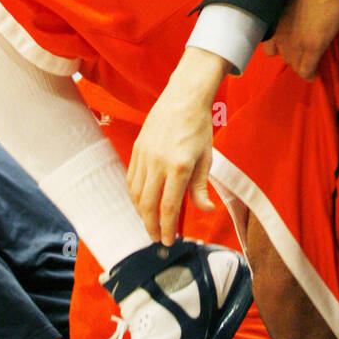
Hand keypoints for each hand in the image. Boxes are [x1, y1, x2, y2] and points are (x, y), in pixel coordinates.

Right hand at [127, 49, 227, 244]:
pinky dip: (135, 195)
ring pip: (136, 194)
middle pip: (148, 205)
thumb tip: (204, 210)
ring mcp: (144, 155)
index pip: (168, 206)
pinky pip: (131, 179)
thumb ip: (201, 187)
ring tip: (149, 223)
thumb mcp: (206, 158)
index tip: (170, 240)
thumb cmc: (198, 127)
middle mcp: (158, 163)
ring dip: (141, 213)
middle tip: (157, 238)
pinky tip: (142, 202)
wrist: (183, 98)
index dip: (168, 227)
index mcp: (179, 167)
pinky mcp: (137, 149)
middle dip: (151, 226)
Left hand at [263, 0, 338, 78]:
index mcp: (268, 20)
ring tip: (309, 58)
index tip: (286, 44)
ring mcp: (294, 42)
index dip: (279, 45)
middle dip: (290, 52)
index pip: (266, 43)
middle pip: (279, 54)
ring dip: (300, 62)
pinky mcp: (311, 47)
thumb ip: (283, 10)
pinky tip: (313, 74)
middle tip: (302, 47)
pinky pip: (306, 71)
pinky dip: (310, 74)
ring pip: (293, 64)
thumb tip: (287, 14)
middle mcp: (277, 32)